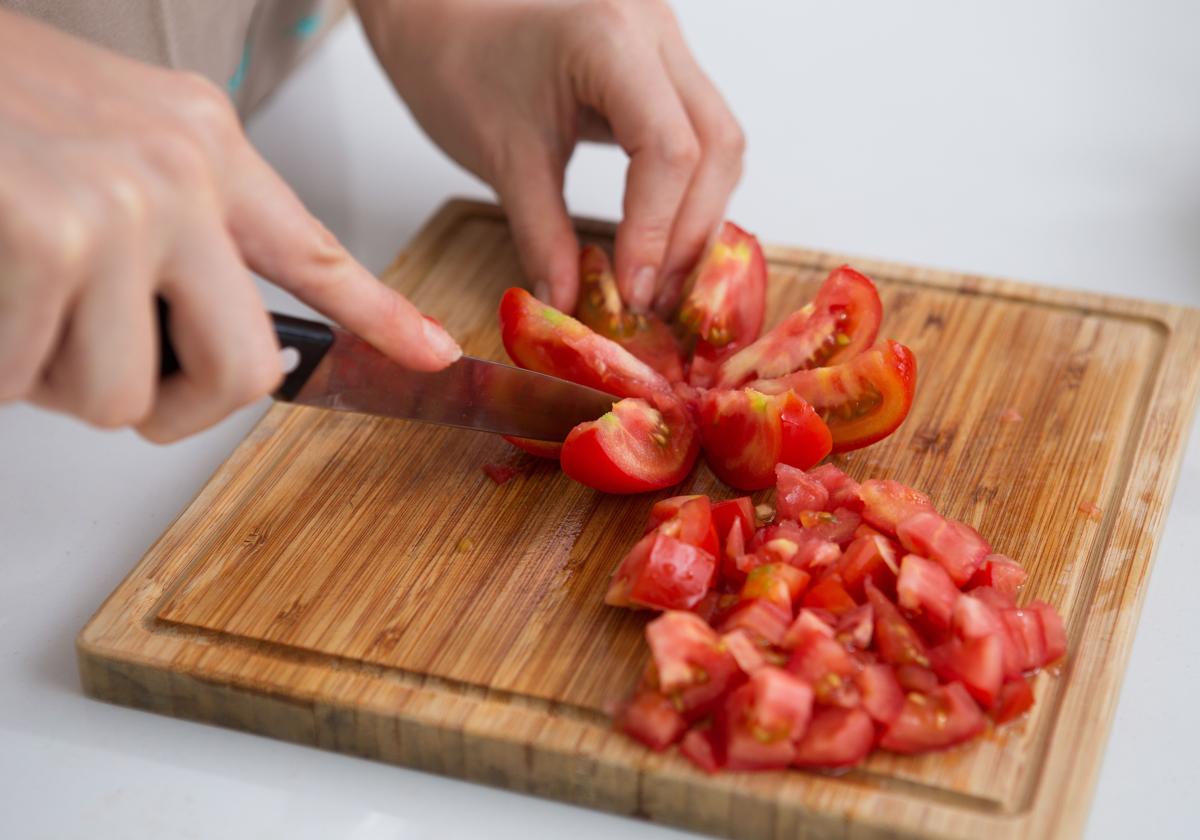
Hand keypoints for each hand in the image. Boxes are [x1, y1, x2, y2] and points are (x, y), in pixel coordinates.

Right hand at [0, 9, 460, 441]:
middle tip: (112, 384)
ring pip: (126, 394)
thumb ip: (169, 230)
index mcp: (204, 145)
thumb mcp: (100, 139)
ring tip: (12, 302)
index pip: (317, 254)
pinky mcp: (51, 237)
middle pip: (244, 370)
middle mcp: (182, 171)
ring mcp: (123, 203)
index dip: (380, 318)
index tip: (430, 357)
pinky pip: (34, 380)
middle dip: (173, 407)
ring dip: (54, 377)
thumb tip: (199, 336)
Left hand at [356, 0, 743, 313]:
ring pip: (720, 144)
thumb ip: (543, 235)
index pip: (669, 149)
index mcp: (611, 38)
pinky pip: (701, 138)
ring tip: (661, 278)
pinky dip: (688, 194)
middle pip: (715, 146)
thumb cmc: (459, 65)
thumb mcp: (502, 158)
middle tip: (654, 296)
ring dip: (698, 218)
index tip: (633, 290)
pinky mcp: (664, 69)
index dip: (657, 230)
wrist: (444, 21)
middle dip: (690, 232)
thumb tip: (569, 302)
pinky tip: (662, 239)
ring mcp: (667, 45)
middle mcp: (655, 31)